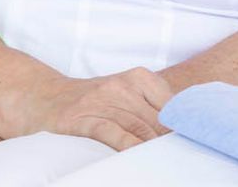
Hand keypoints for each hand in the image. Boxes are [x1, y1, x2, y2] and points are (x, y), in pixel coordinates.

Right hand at [27, 67, 173, 150]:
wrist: (47, 97)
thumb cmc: (95, 100)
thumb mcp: (126, 94)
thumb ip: (152, 107)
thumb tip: (182, 129)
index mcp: (138, 77)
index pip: (170, 103)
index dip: (181, 124)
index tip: (190, 139)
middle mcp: (121, 86)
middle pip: (155, 118)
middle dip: (168, 139)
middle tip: (181, 155)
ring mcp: (101, 100)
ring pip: (137, 125)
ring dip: (152, 145)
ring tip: (165, 160)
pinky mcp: (82, 118)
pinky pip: (111, 132)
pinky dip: (127, 145)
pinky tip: (136, 155)